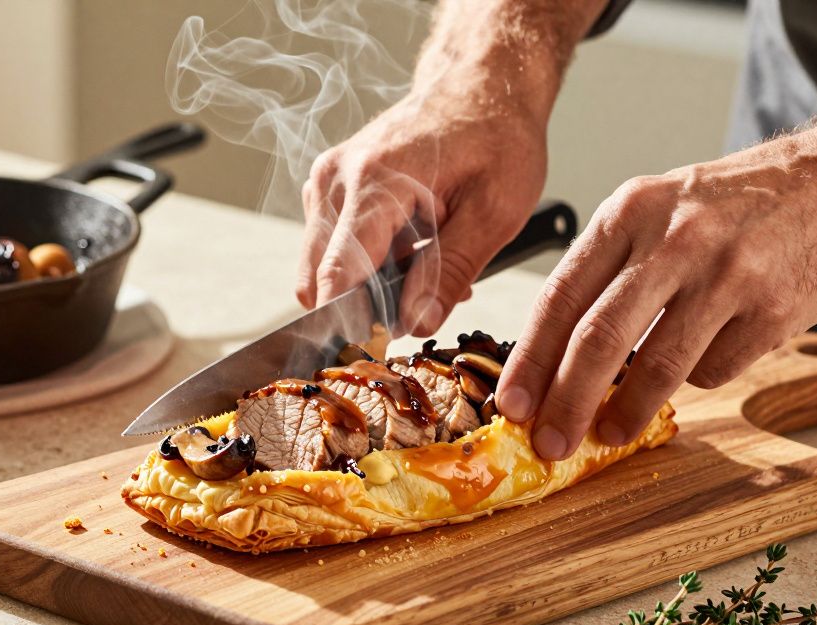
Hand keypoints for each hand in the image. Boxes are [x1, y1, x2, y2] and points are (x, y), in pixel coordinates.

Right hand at [297, 77, 548, 335]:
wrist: (482, 85)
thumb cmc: (496, 138)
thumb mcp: (495, 212)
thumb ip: (451, 271)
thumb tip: (416, 325)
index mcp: (375, 184)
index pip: (338, 275)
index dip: (354, 322)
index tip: (382, 346)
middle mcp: (336, 180)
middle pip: (321, 279)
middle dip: (366, 307)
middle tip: (423, 306)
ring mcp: (327, 182)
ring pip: (324, 268)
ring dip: (369, 285)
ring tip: (426, 270)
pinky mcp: (329, 187)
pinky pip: (332, 247)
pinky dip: (367, 263)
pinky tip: (412, 254)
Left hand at [497, 134, 816, 459]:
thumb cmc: (737, 204)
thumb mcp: (658, 209)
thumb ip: (609, 268)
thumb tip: (555, 353)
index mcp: (629, 212)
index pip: (560, 296)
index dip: (530, 359)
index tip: (511, 403)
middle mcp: (673, 240)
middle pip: (597, 338)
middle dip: (565, 401)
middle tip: (548, 441)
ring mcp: (726, 275)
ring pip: (655, 365)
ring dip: (625, 412)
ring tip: (608, 434)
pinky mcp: (773, 310)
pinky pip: (715, 369)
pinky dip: (698, 380)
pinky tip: (702, 361)